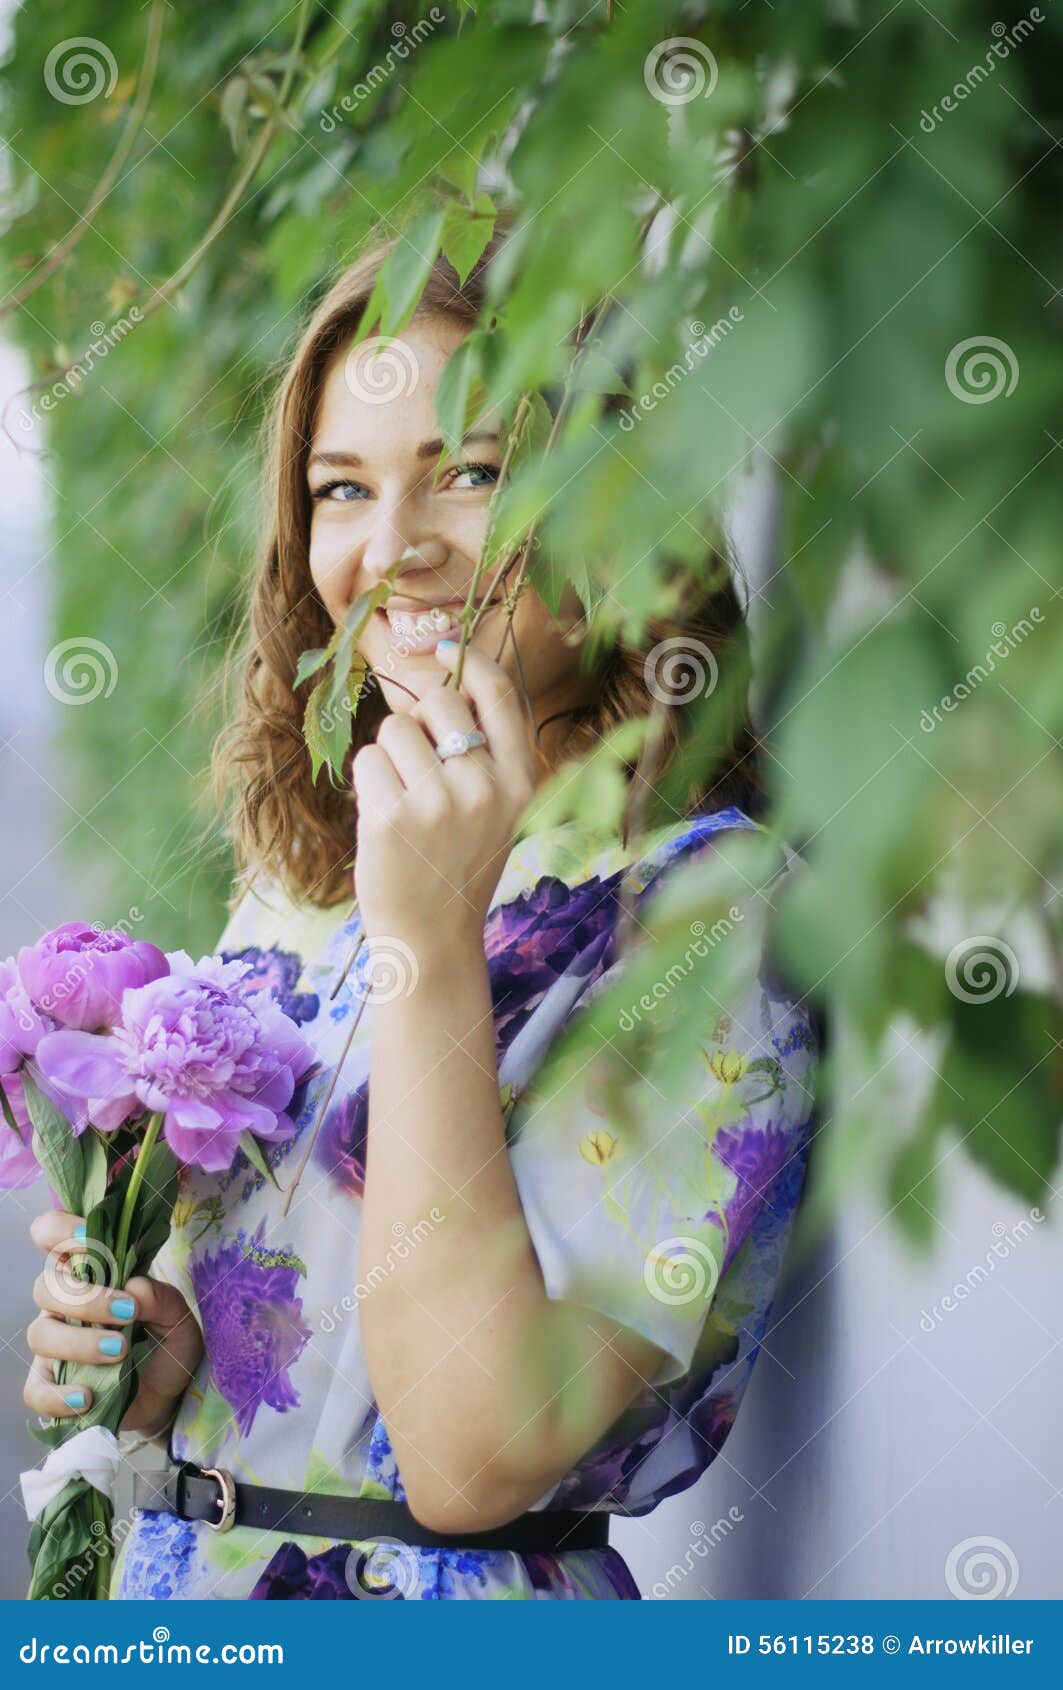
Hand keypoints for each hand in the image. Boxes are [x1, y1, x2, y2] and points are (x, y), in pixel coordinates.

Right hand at [24, 1209, 202, 1436]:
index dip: (61, 1230)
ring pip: (40, 1334)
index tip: (89, 1240)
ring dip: (79, 1342)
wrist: (168, 1393)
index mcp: (90, 1272)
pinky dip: (57, 1395)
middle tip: (128, 1313)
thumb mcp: (178, 1316)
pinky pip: (35, 1389)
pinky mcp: (52, 1385)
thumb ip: (161, 1298)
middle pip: (45, 1287)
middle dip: (86, 1299)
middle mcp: (64, 1304)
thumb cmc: (166, 1341)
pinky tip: (86, 1397)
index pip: (52, 1235)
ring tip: (120, 1352)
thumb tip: (134, 1287)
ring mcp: (55, 1345)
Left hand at [352, 643, 535, 946]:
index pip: (500, 696)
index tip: (444, 645)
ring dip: (389, 756)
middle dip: (420, 720)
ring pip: (395, 728)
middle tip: (421, 770)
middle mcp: (485, 787)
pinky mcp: (391, 818)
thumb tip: (448, 677)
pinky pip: (367, 759)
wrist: (430, 937)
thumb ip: (485, 752)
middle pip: (439, 700)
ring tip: (403, 803)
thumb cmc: (457, 864)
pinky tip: (383, 820)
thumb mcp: (497, 809)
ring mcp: (438, 803)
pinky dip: (367, 783)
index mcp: (519, 781)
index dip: (471, 661)